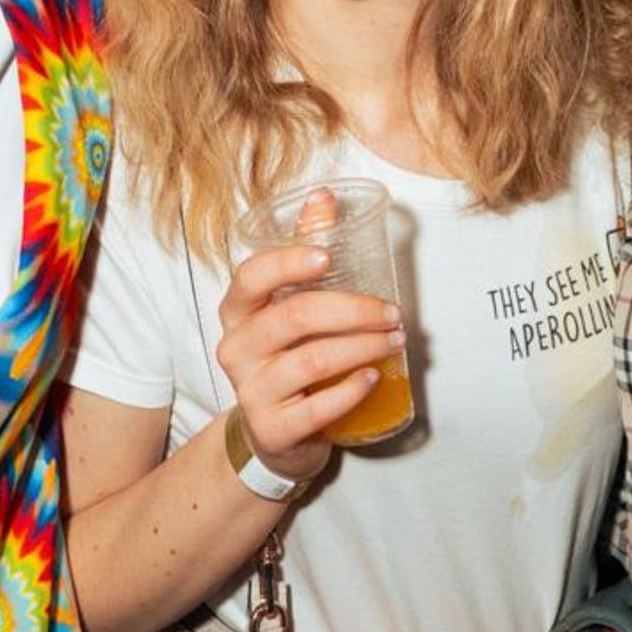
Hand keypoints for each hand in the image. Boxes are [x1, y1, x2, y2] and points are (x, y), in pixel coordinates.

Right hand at [215, 218, 404, 483]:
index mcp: (237, 311)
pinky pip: (318, 407)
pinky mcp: (272, 428)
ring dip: (363, 346)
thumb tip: (323, 197)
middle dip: (354, 310)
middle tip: (392, 312)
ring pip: (312, 360)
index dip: (287, 263)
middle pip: (294, 317)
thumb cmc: (284, 356)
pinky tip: (374, 376)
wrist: (272, 433)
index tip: (328, 256)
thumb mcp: (285, 306)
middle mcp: (236, 348)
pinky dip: (353, 390)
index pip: (250, 278)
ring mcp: (251, 391)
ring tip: (395, 340)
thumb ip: (304, 250)